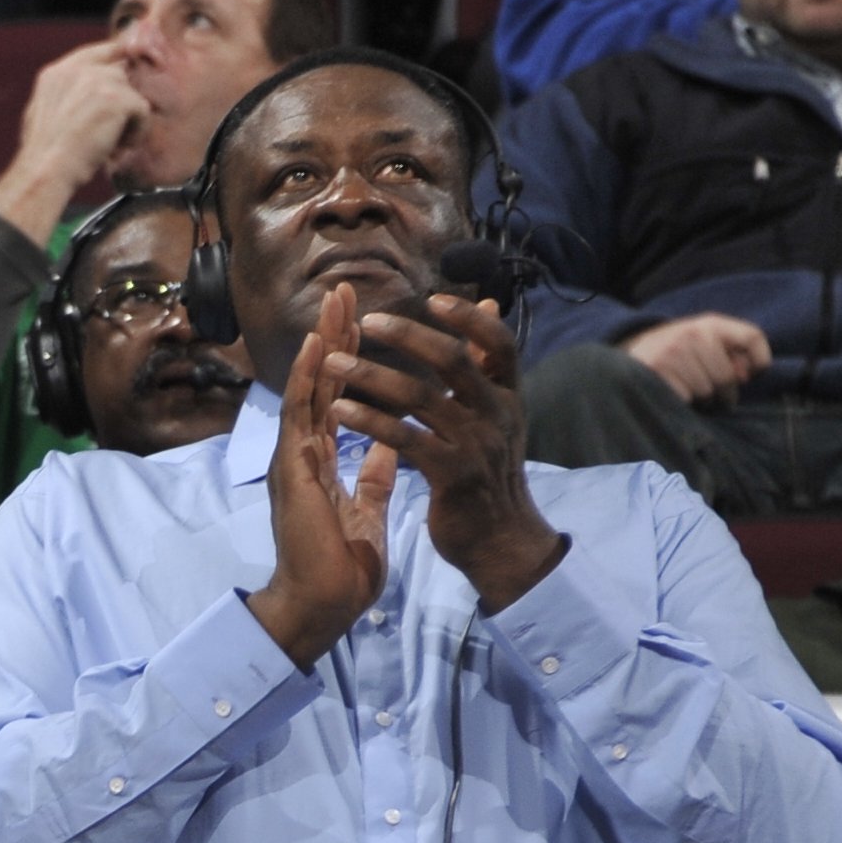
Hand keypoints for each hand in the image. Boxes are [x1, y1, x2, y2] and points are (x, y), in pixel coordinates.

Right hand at [0, 41, 147, 238]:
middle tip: (107, 134)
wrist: (46, 172)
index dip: (115, 68)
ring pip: (131, 93)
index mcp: (57, 73)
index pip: (99, 52)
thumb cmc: (42, 157)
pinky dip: (136, 133)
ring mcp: (100, 80)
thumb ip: (63, 96)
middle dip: (119, 102)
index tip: (119, 93)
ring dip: (126, 121)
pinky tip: (117, 150)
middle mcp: (79, 69)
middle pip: (119, 74)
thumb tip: (85, 97)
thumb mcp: (40, 116)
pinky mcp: (118, 97)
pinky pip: (142, 109)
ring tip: (110, 146)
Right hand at [245, 285, 396, 668]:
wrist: (324, 604)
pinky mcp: (291, 471)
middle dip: (334, 336)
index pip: (337, 399)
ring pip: (306, 388)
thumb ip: (372, 475)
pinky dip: (306, 379)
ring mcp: (292, 459)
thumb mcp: (368, 510)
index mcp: (319, 462)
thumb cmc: (342, 569)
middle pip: (319, 383)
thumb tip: (389, 445)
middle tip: (345, 290)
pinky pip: (298, 416)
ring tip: (335, 302)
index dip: (352, 360)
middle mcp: (301, 453)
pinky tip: (317, 347)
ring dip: (321, 343)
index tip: (366, 322)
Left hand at [330, 291, 563, 612]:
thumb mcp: (495, 422)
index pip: (498, 344)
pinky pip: (404, 438)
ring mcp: (475, 444)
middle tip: (367, 320)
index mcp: (508, 398)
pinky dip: (370, 421)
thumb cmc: (487, 479)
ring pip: (421, 397)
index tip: (433, 299)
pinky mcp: (451, 475)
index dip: (468, 319)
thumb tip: (489, 311)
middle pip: (453, 360)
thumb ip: (485, 372)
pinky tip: (339, 411)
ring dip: (372, 376)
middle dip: (408, 336)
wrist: (499, 543)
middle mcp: (497, 414)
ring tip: (333, 363)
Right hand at [625, 313, 770, 407]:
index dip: (761, 361)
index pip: (752, 337)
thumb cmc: (680, 352)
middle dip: (726, 394)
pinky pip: (684, 399)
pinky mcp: (655, 371)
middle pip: (727, 376)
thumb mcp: (706, 345)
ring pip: (706, 392)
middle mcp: (693, 334)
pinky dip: (683, 404)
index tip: (755, 375)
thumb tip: (744, 376)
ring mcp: (672, 352)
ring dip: (703, 401)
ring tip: (694, 395)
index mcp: (711, 324)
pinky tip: (677, 396)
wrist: (634, 350)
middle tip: (718, 398)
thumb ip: (731, 357)